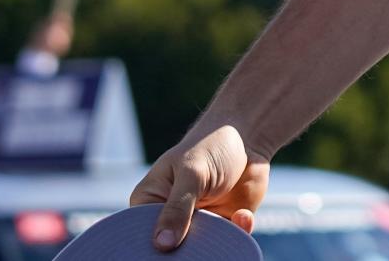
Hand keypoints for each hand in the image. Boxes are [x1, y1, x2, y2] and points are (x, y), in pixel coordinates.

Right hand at [129, 124, 267, 248]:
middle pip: (170, 249)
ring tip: (224, 228)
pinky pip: (230, 240)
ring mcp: (199, 224)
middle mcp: (170, 218)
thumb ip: (178, 207)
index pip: (141, 232)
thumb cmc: (210, 147)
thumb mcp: (192, 173)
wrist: (247, 139)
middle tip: (199, 246)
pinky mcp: (225, 225)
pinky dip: (238, 231)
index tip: (168, 250)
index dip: (152, 247)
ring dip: (214, 244)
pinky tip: (242, 215)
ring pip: (201, 249)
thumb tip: (161, 244)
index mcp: (149, 202)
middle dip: (185, 252)